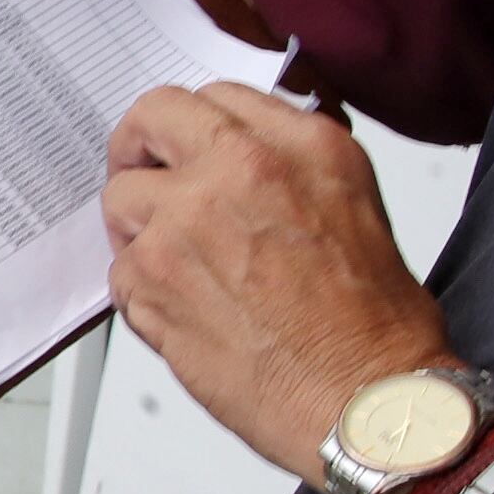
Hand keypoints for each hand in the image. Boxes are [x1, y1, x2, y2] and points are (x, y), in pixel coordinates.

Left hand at [102, 84, 448, 485]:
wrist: (366, 397)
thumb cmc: (373, 322)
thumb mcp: (352, 202)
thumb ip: (287, 162)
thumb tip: (232, 149)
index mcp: (299, 145)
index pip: (210, 96)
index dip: (187, 126)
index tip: (180, 146)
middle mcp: (238, 170)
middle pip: (149, 121)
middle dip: (138, 149)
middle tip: (142, 177)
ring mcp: (185, 221)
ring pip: (121, 200)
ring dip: (141, 231)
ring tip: (183, 269)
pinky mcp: (150, 277)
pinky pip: (120, 269)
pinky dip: (143, 291)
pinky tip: (190, 313)